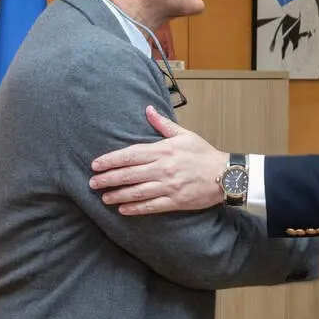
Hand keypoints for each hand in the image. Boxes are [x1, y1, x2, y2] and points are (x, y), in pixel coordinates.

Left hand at [90, 105, 227, 214]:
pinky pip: (151, 206)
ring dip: (118, 195)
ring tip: (104, 198)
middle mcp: (163, 169)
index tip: (96, 164)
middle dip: (109, 179)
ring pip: (137, 192)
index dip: (111, 160)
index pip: (131, 154)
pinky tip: (123, 209)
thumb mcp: (185, 135)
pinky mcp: (175, 201)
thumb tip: (148, 109)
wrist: (225, 174)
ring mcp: (169, 186)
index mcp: (164, 150)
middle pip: (130, 174)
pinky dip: (136, 208)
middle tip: (93, 183)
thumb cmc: (204, 154)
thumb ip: (163, 124)